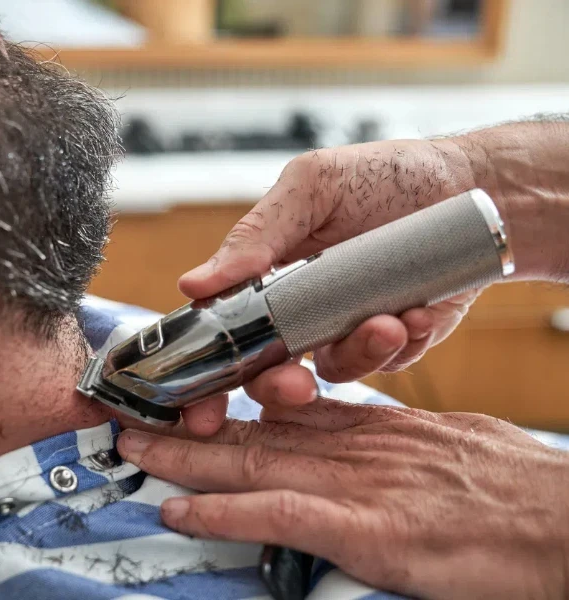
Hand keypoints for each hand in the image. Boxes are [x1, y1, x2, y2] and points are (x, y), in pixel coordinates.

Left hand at [117, 401, 568, 598]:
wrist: (567, 523)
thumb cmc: (516, 491)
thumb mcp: (446, 448)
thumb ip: (391, 446)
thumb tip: (357, 448)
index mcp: (375, 429)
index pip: (286, 408)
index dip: (232, 404)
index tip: (193, 402)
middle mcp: (354, 447)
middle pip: (255, 429)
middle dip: (189, 425)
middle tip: (136, 415)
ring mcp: (358, 486)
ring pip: (253, 462)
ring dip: (185, 459)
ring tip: (134, 450)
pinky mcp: (368, 530)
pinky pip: (278, 514)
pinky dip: (223, 513)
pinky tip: (179, 512)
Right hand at [179, 139, 486, 405]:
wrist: (467, 184)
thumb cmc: (381, 175)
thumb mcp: (312, 187)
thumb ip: (256, 234)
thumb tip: (193, 285)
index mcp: (265, 276)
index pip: (222, 334)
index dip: (208, 375)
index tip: (205, 407)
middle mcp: (300, 311)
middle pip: (269, 372)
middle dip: (279, 387)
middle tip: (296, 385)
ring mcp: (347, 329)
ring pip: (335, 371)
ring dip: (360, 352)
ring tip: (391, 319)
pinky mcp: (396, 341)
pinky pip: (390, 363)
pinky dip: (405, 342)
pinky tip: (420, 308)